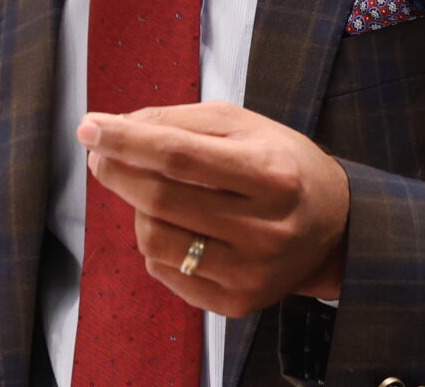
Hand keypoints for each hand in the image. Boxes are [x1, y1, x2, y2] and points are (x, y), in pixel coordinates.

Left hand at [80, 100, 349, 316]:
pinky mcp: (238, 302)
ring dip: (137, 209)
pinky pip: (165, 271)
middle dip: (117, 171)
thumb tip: (113, 129)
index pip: (178, 155)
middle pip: (160, 199)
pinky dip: (156, 243)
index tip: (89, 126)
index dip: (125, 140)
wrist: (335, 227)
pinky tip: (177, 226)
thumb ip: (176, 121)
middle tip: (102, 154)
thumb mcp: (241, 124)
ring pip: (154, 239)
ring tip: (153, 192)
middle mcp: (265, 229)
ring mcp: (251, 272)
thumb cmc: (281, 166)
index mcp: (270, 174)